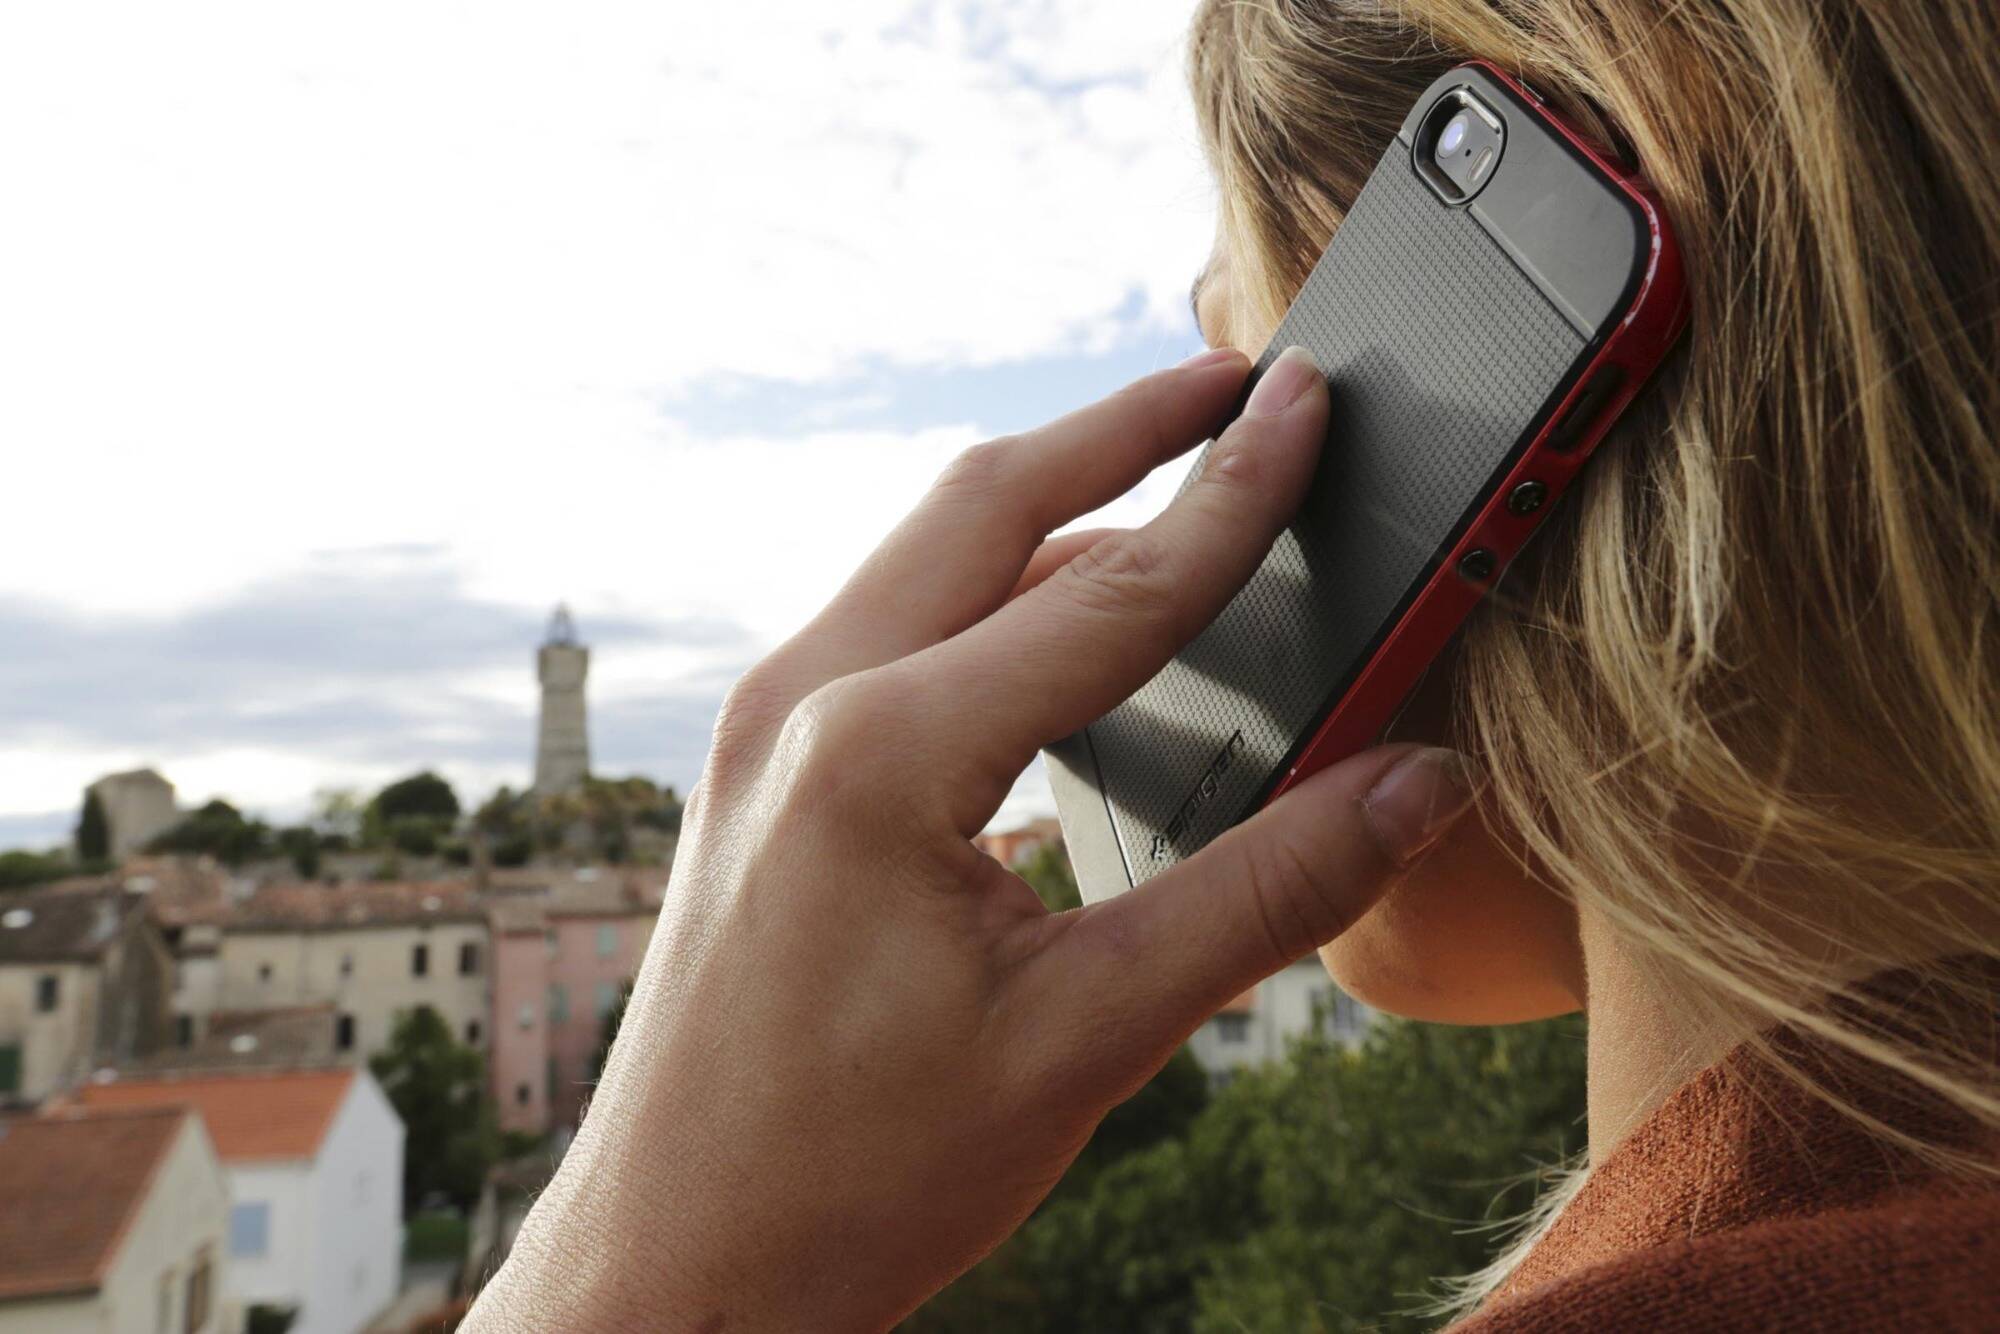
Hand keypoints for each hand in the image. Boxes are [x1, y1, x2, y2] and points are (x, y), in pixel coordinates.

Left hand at [464, 346, 1475, 1331]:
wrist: (675, 1267)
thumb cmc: (853, 1178)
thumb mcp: (1090, 1038)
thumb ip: (1268, 895)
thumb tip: (1414, 788)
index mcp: (881, 755)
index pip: (1110, 589)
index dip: (1233, 493)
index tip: (1309, 402)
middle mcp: (800, 705)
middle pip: (989, 502)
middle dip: (1123, 430)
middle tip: (1241, 388)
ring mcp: (764, 734)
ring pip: (932, 557)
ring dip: (1057, 507)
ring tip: (1175, 486)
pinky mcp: (763, 774)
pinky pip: (893, 631)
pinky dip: (994, 595)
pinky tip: (1067, 627)